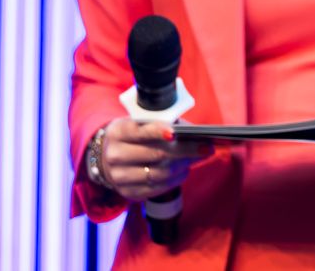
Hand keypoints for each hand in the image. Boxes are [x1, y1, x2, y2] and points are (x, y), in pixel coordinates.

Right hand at [95, 117, 213, 200]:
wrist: (108, 156)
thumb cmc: (135, 134)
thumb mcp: (141, 123)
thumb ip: (164, 124)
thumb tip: (194, 132)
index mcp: (118, 132)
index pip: (139, 132)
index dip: (157, 132)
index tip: (176, 133)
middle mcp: (115, 155)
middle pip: (155, 155)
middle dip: (185, 151)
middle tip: (206, 147)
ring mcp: (119, 177)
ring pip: (159, 174)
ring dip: (183, 166)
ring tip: (197, 159)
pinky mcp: (128, 192)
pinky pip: (157, 188)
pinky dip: (175, 179)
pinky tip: (184, 170)